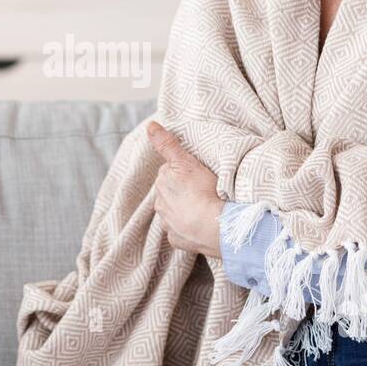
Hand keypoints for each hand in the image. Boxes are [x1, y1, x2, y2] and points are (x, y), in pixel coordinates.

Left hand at [147, 120, 224, 258]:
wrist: (216, 226)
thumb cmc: (204, 191)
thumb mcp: (186, 162)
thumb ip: (167, 144)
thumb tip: (150, 126)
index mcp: (162, 182)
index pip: (169, 171)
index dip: (184, 171)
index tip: (197, 175)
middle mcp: (160, 203)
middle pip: (170, 192)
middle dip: (182, 191)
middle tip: (202, 191)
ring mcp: (168, 224)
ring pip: (174, 212)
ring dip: (185, 210)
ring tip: (204, 208)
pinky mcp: (177, 240)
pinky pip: (181, 231)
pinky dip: (189, 228)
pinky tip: (201, 225)